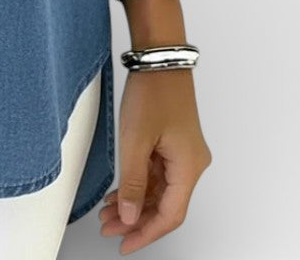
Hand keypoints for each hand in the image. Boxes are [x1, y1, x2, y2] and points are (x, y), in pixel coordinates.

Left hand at [99, 66, 211, 253]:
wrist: (158, 58)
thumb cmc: (153, 91)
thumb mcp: (135, 140)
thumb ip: (132, 182)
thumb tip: (129, 215)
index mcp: (189, 167)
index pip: (170, 215)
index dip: (147, 233)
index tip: (125, 244)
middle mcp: (191, 163)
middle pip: (165, 205)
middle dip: (136, 220)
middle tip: (109, 229)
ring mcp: (182, 153)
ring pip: (159, 190)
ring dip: (134, 203)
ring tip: (107, 213)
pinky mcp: (172, 142)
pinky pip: (156, 174)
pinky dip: (137, 185)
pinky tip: (117, 192)